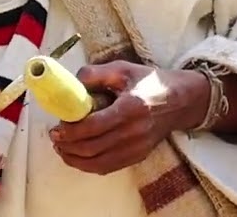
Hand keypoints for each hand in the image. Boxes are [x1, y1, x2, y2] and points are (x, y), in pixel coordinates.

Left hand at [50, 61, 204, 175]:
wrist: (181, 101)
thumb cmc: (152, 82)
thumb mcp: (124, 69)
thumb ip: (95, 73)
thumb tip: (71, 85)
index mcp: (131, 108)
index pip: (94, 127)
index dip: (71, 130)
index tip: (57, 126)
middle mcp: (135, 132)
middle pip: (92, 148)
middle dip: (67, 145)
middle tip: (55, 137)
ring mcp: (137, 147)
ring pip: (97, 163)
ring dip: (74, 159)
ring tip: (62, 148)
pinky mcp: (138, 156)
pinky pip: (108, 167)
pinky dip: (88, 165)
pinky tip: (79, 156)